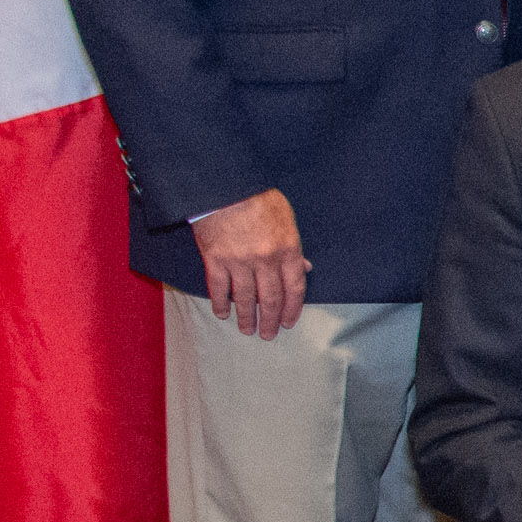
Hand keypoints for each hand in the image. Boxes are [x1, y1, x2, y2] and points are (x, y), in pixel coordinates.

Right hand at [190, 189, 309, 338]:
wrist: (226, 187)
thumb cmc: (259, 199)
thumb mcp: (288, 220)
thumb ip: (295, 248)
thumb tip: (305, 269)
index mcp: (288, 249)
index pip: (294, 288)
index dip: (292, 308)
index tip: (288, 322)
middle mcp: (265, 260)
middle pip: (270, 298)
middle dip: (270, 320)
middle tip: (268, 335)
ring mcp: (239, 261)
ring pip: (244, 298)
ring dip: (246, 317)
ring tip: (246, 329)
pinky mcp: (215, 260)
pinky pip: (219, 288)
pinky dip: (220, 303)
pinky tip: (222, 314)